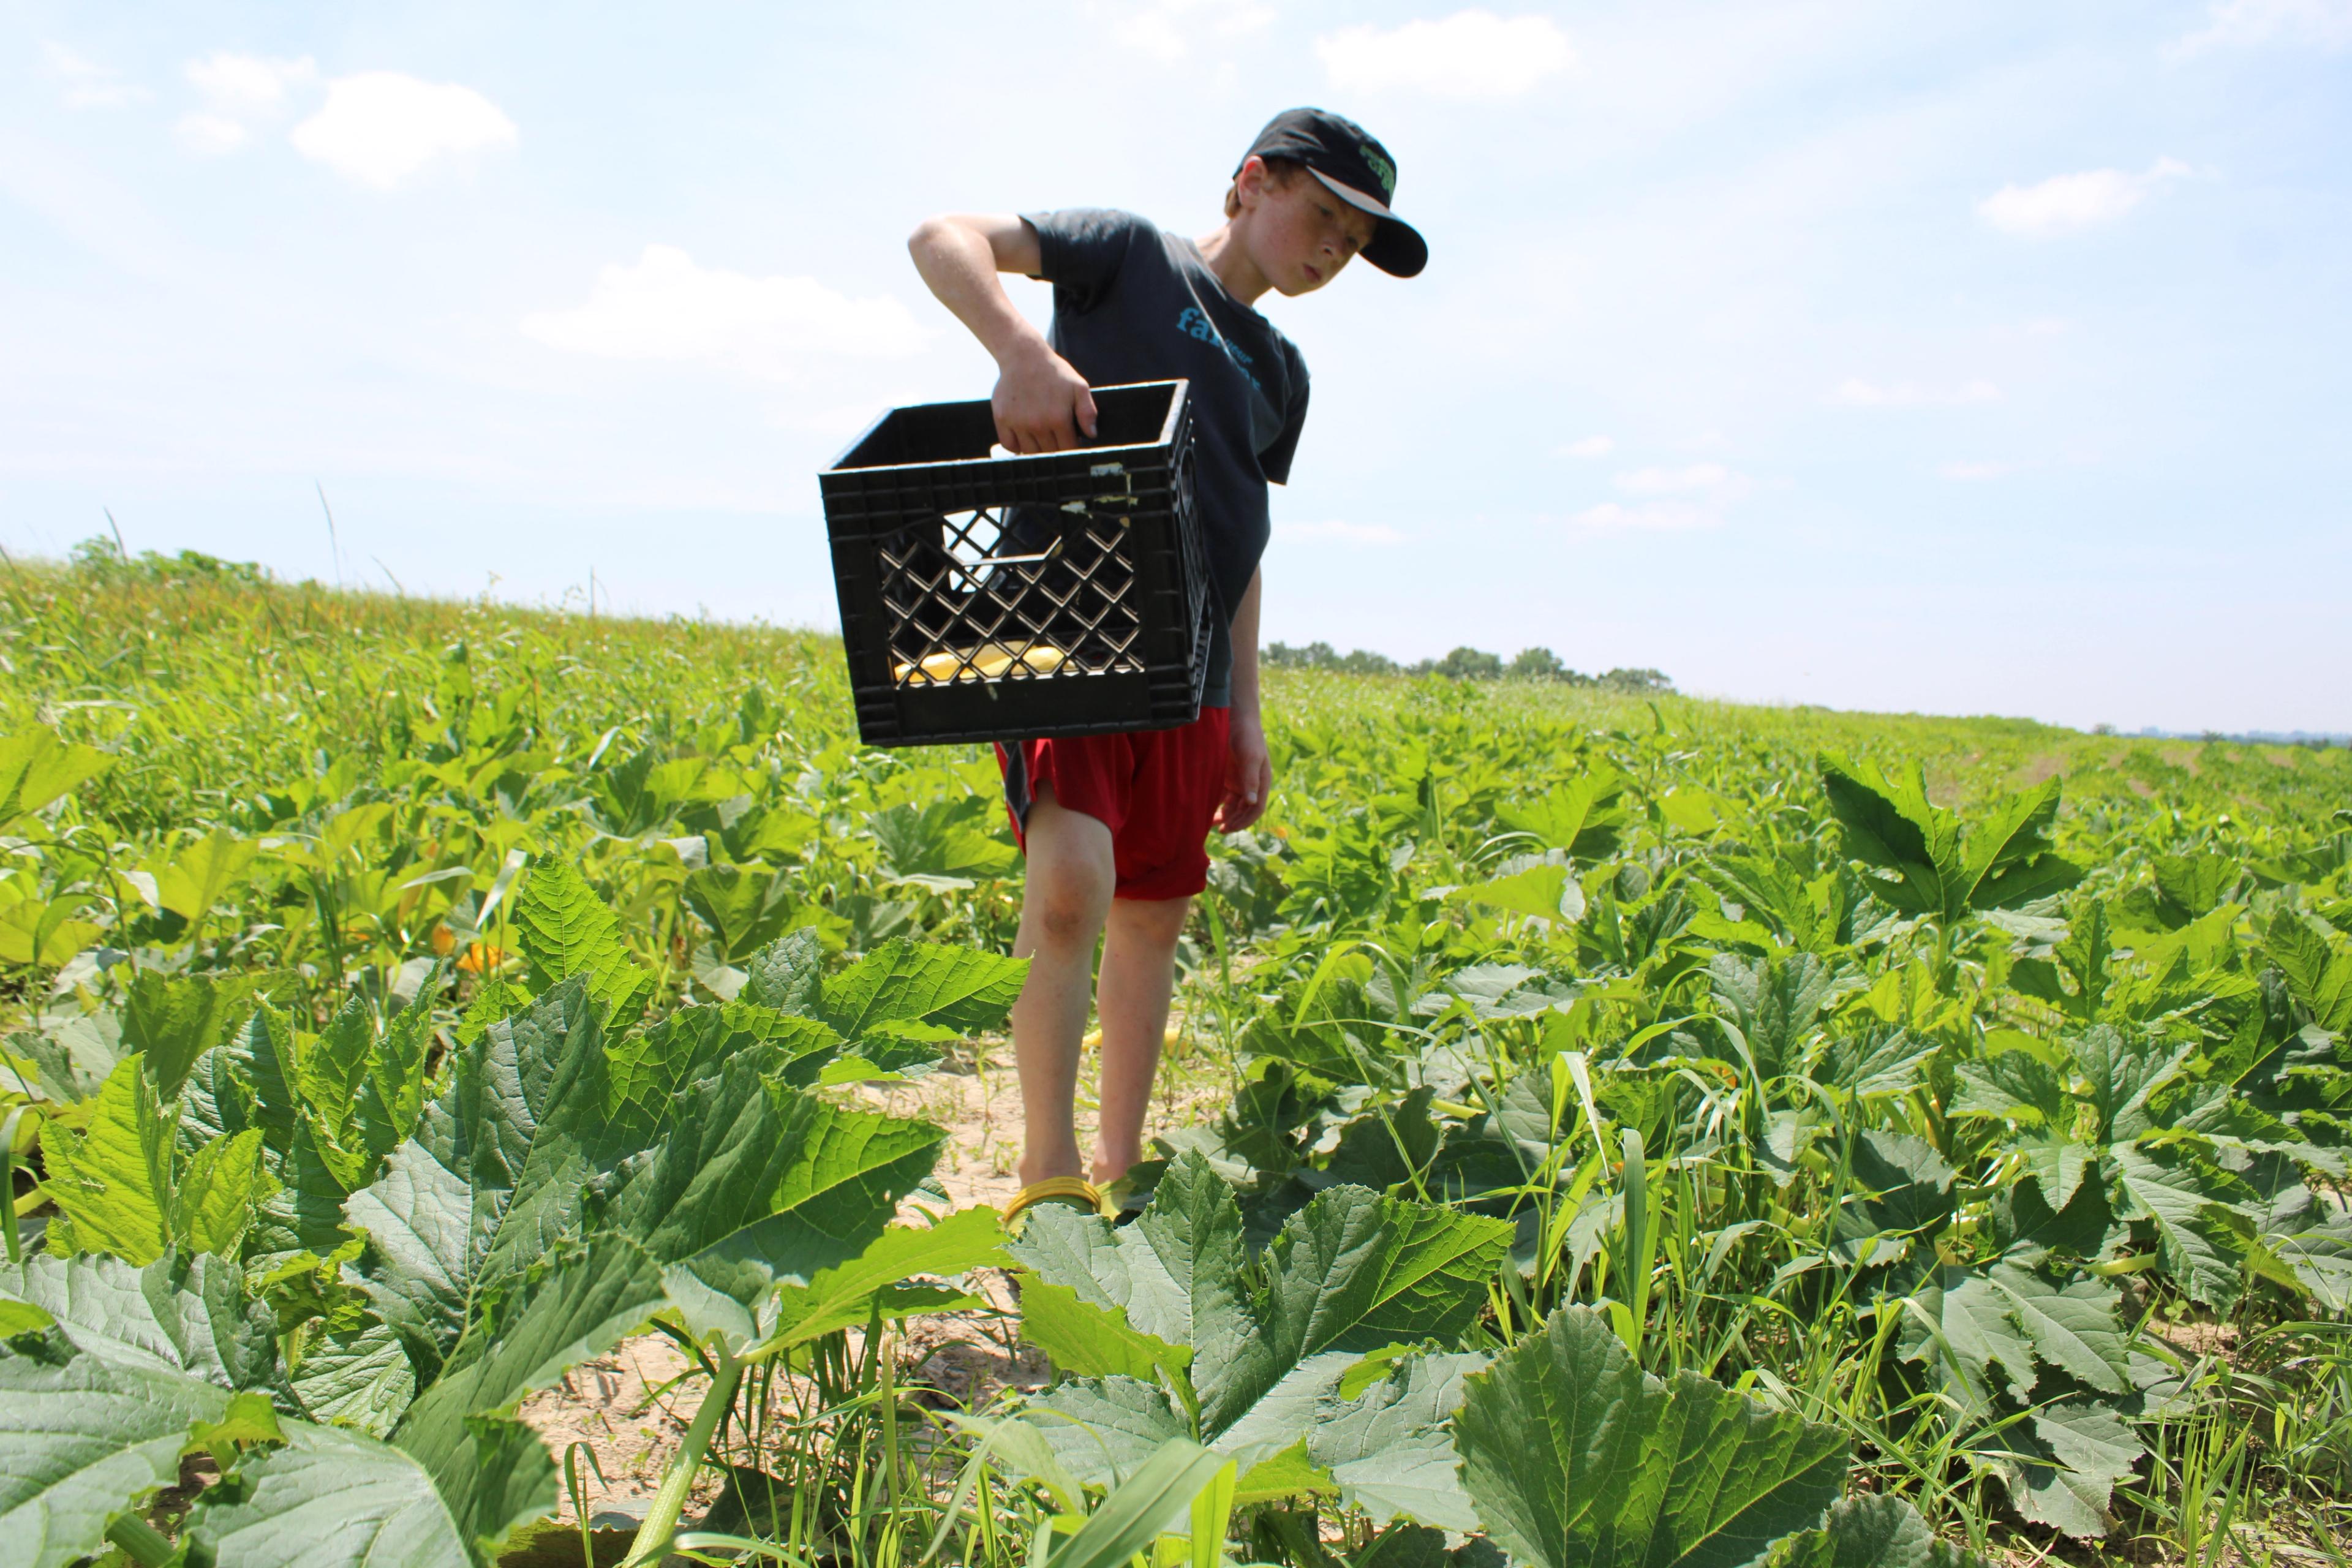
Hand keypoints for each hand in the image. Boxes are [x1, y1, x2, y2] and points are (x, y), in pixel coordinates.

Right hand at [993, 341, 1097, 453]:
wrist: (1023, 355)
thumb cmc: (1054, 372)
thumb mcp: (1078, 386)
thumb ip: (1087, 411)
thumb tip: (1092, 435)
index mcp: (1059, 418)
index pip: (1068, 449)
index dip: (1072, 447)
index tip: (1071, 440)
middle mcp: (1037, 424)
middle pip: (1049, 453)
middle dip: (1056, 448)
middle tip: (1056, 436)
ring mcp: (1018, 423)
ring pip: (1030, 452)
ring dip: (1037, 449)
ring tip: (1041, 435)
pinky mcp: (1002, 419)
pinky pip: (1010, 445)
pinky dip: (1017, 446)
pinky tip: (1025, 436)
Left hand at [1213, 713, 1273, 832]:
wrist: (1236, 718)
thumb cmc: (1248, 736)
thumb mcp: (1250, 757)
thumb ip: (1250, 779)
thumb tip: (1252, 802)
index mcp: (1261, 782)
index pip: (1256, 808)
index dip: (1244, 821)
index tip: (1230, 828)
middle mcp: (1251, 784)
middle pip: (1243, 810)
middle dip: (1233, 821)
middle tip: (1219, 830)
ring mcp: (1238, 780)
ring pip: (1231, 805)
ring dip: (1223, 815)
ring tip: (1209, 823)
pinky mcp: (1226, 776)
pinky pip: (1221, 795)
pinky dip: (1214, 803)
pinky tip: (1203, 808)